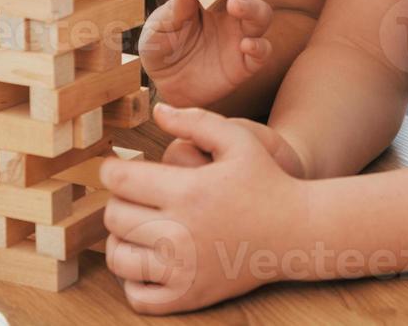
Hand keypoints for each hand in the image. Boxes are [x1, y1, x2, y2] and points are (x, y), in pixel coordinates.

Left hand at [101, 104, 306, 313]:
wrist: (297, 231)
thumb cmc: (267, 181)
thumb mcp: (240, 140)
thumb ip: (197, 121)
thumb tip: (157, 110)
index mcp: (190, 191)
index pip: (122, 181)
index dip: (110, 171)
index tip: (116, 169)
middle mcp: (181, 232)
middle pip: (116, 217)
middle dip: (116, 202)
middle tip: (131, 196)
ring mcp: (184, 269)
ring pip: (120, 258)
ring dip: (119, 240)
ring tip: (134, 227)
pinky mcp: (189, 295)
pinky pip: (138, 296)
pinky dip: (131, 280)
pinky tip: (145, 261)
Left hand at [138, 0, 271, 107]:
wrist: (164, 86)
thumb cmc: (162, 47)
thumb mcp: (160, 26)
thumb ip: (175, 8)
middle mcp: (233, 8)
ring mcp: (242, 34)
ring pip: (263, 12)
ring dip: (252, 6)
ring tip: (233, 6)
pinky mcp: (246, 63)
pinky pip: (263, 51)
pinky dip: (259, 46)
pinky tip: (245, 45)